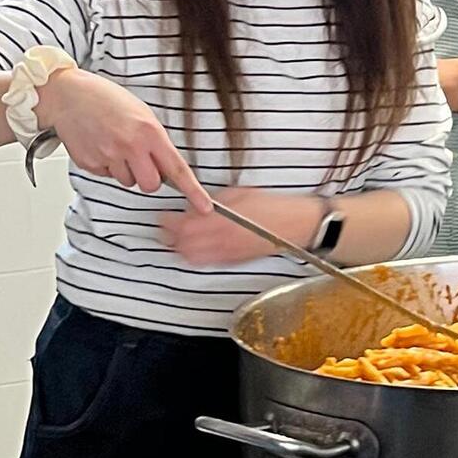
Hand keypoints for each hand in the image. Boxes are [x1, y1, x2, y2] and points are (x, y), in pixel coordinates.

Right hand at [35, 69, 210, 211]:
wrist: (70, 95)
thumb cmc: (107, 99)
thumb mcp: (142, 113)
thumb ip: (155, 140)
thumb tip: (166, 166)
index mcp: (148, 132)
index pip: (176, 169)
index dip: (193, 190)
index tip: (203, 206)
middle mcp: (129, 146)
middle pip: (150, 185)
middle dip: (149, 178)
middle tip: (141, 159)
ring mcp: (107, 157)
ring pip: (128, 182)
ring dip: (126, 170)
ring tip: (115, 144)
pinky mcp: (90, 164)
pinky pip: (107, 176)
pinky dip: (107, 166)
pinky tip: (101, 146)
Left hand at [161, 189, 326, 266]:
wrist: (295, 225)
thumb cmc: (272, 207)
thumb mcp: (239, 194)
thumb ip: (213, 201)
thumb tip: (194, 204)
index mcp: (221, 220)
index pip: (182, 225)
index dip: (167, 221)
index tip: (162, 215)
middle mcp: (221, 239)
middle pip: (182, 244)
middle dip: (169, 236)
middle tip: (164, 227)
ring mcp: (227, 253)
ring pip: (190, 257)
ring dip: (179, 248)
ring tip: (176, 239)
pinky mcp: (234, 261)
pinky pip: (206, 263)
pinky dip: (194, 257)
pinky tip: (193, 249)